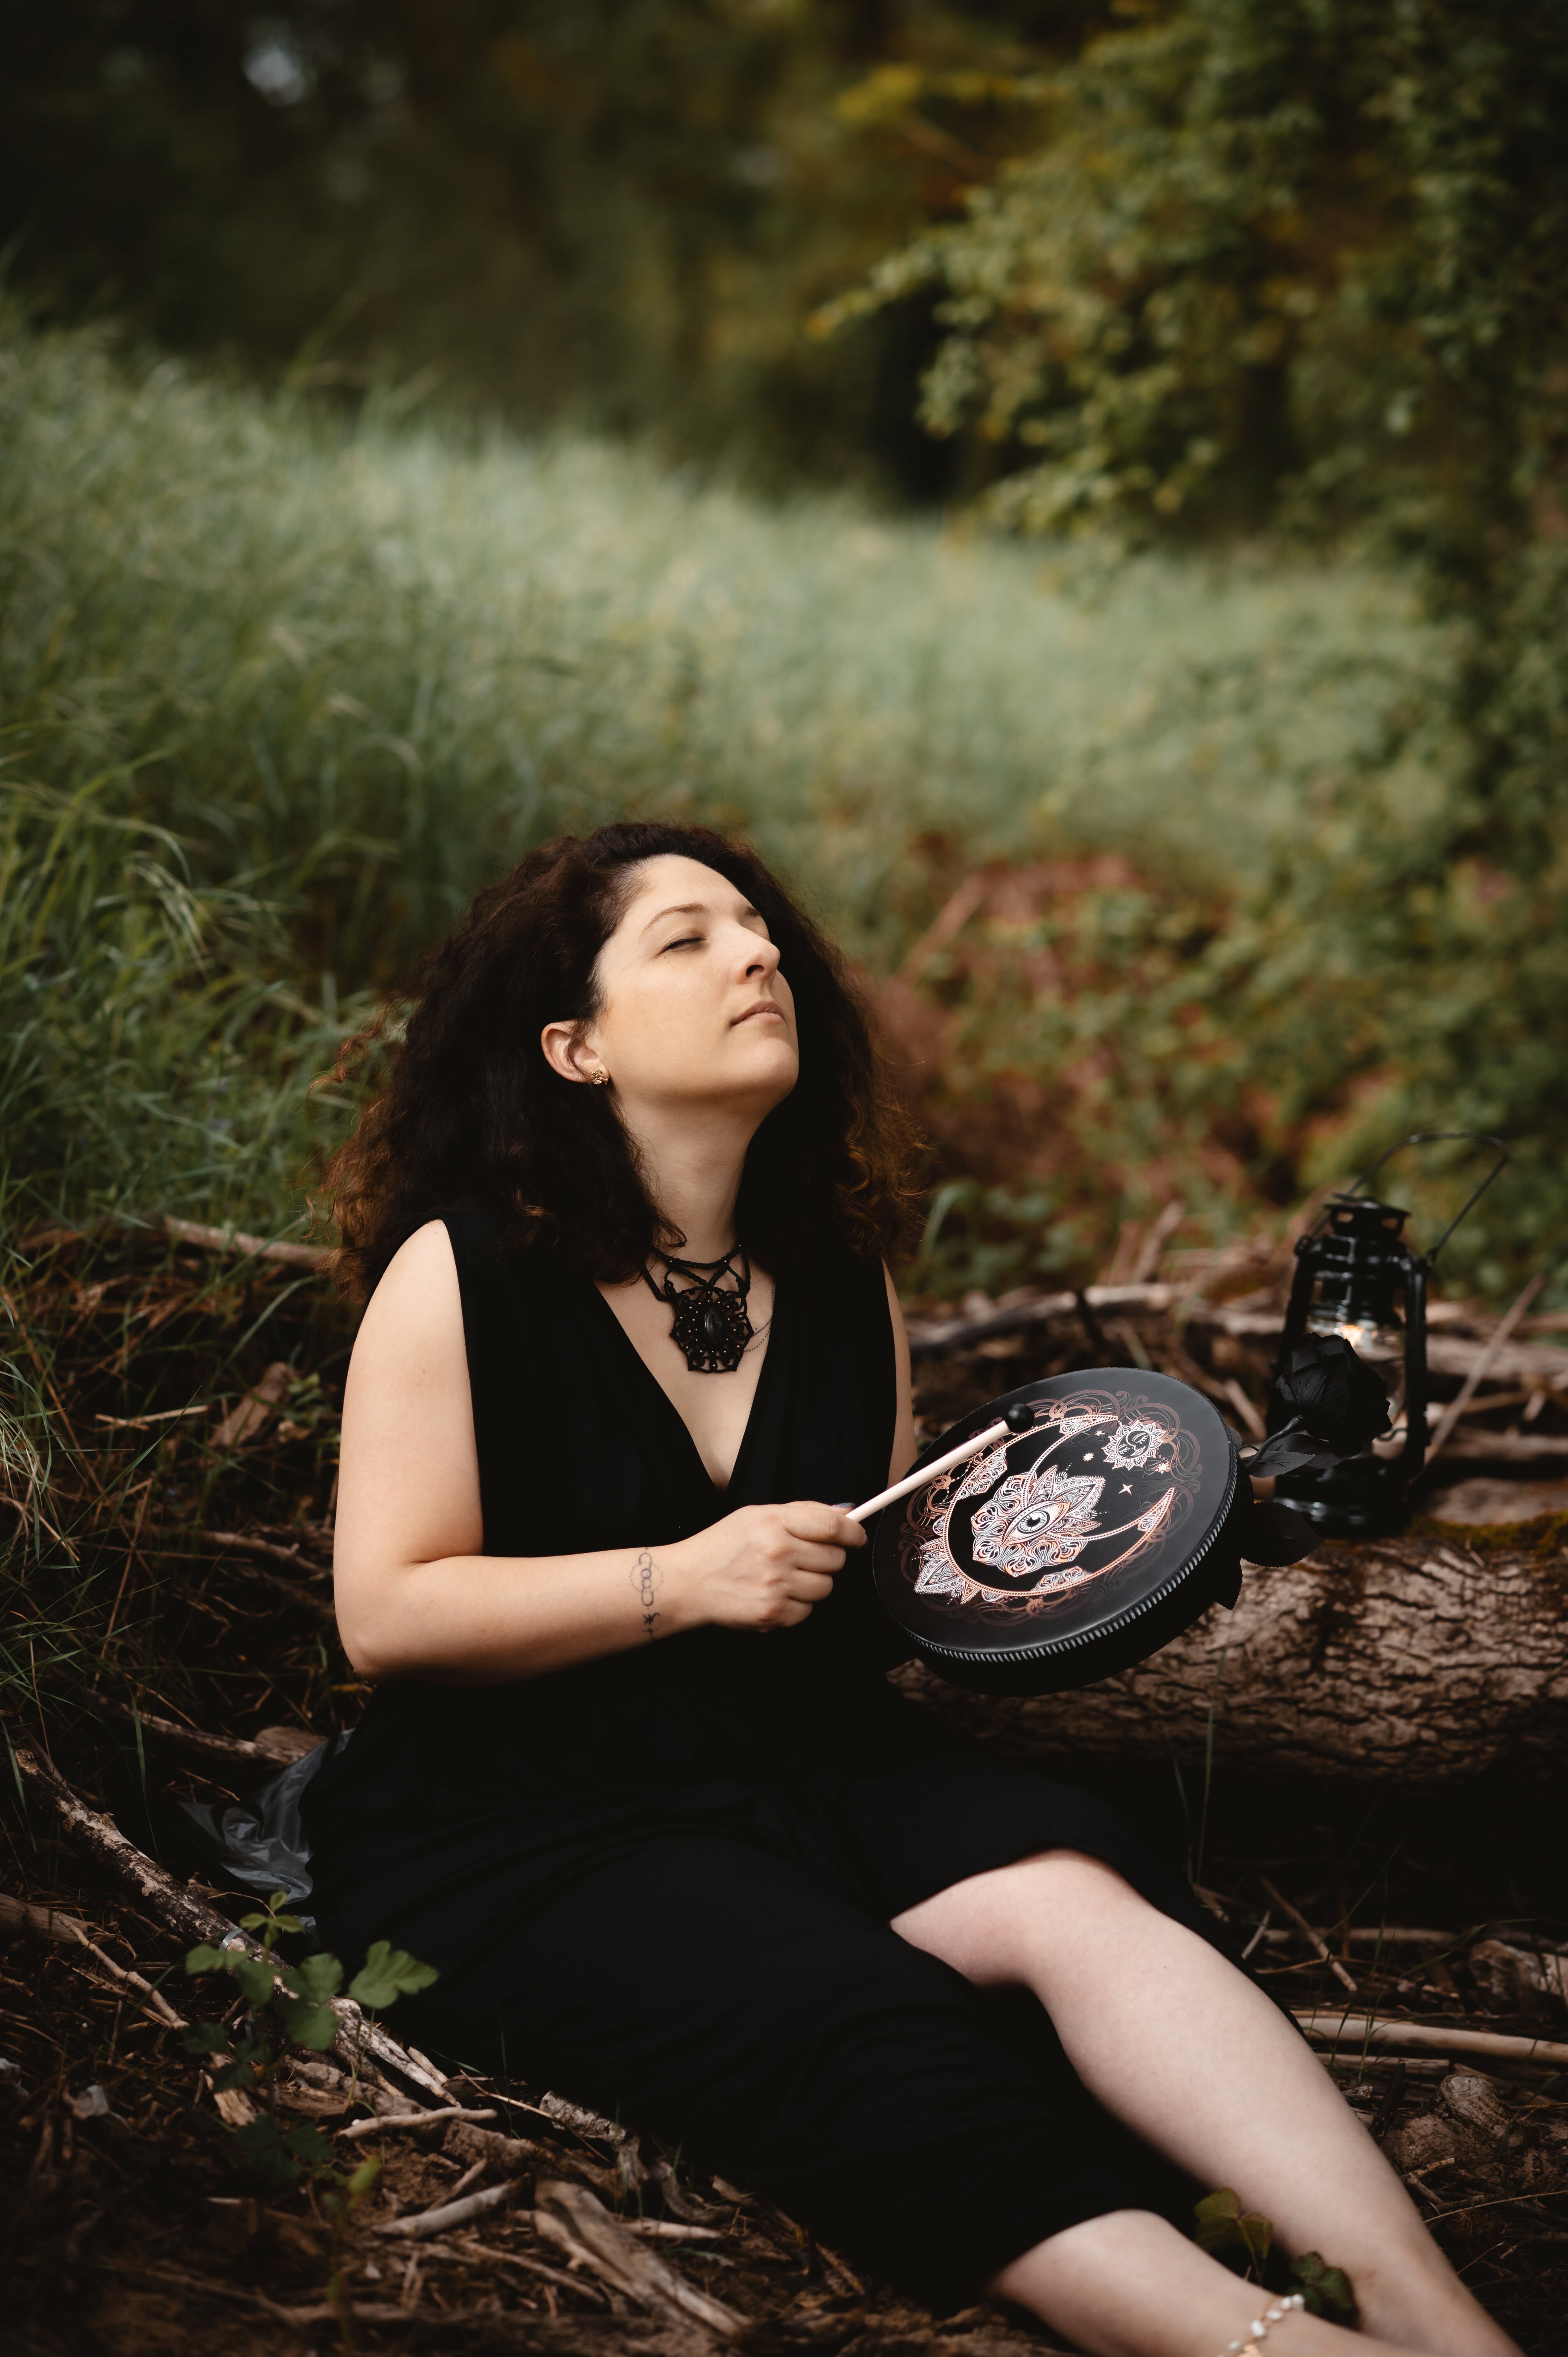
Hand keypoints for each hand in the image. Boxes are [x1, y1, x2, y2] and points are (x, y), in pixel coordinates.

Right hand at [667, 1501, 865, 1634]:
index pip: (832, 1525)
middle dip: (828, 1558)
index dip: (852, 1532)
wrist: (687, 1583)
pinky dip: (797, 1605)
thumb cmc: (722, 1546)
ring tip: (785, 1577)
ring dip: (813, 1583)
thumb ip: (802, 1513)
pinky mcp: (772, 1615)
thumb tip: (845, 1514)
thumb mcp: (757, 1516)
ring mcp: (775, 1586)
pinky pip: (808, 1611)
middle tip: (805, 1557)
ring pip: (826, 1587)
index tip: (855, 1537)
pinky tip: (775, 1594)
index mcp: (773, 1522)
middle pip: (836, 1559)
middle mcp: (776, 1553)